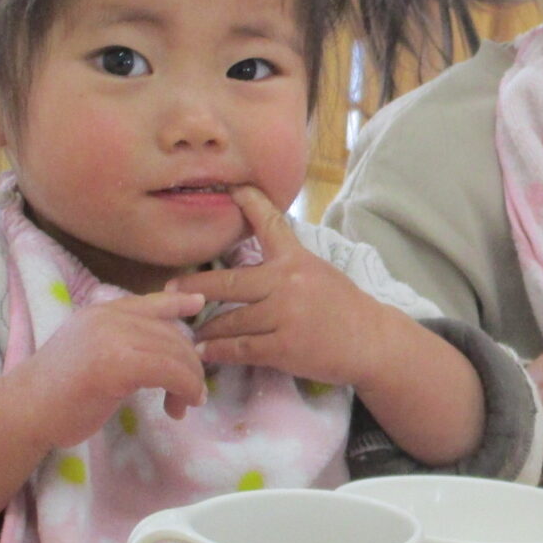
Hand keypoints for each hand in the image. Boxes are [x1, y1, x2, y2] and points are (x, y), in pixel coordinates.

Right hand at [9, 289, 207, 450]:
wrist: (22, 411)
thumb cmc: (55, 393)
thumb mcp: (90, 353)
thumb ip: (120, 343)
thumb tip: (159, 349)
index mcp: (100, 312)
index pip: (149, 301)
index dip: (178, 301)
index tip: (197, 303)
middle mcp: (108, 317)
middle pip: (172, 333)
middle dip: (189, 365)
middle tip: (190, 396)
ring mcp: (111, 337)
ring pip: (176, 353)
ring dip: (189, 382)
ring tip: (184, 405)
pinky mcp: (116, 364)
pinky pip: (170, 371)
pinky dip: (184, 389)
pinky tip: (178, 407)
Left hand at [171, 184, 394, 388]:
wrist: (372, 342)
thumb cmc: (344, 307)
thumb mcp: (318, 272)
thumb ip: (286, 264)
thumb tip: (248, 260)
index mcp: (297, 259)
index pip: (270, 224)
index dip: (249, 203)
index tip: (231, 188)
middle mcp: (287, 282)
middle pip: (227, 283)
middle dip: (195, 286)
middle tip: (170, 288)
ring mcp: (284, 316)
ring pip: (230, 321)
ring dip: (205, 329)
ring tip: (189, 332)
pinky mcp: (284, 347)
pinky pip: (240, 349)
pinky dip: (218, 352)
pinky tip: (205, 353)